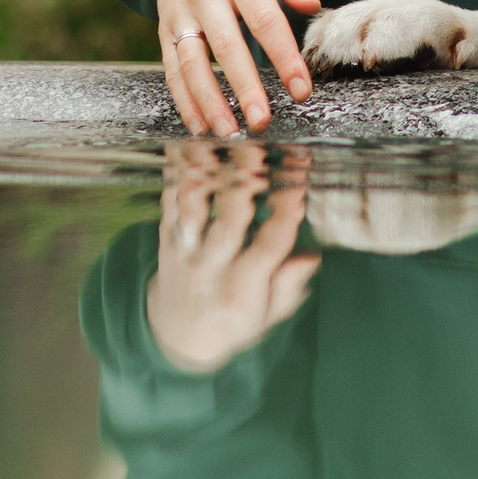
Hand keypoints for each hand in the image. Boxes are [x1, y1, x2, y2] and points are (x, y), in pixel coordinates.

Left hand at [145, 143, 318, 372]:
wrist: (176, 336)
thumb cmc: (232, 322)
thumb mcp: (267, 317)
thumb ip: (287, 287)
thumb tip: (311, 256)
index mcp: (240, 294)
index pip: (267, 250)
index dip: (285, 218)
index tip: (300, 189)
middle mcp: (210, 271)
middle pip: (228, 224)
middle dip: (246, 187)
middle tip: (261, 153)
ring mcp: (184, 252)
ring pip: (193, 208)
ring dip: (208, 172)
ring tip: (223, 142)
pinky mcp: (166, 237)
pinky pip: (169, 201)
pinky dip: (177, 173)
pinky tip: (189, 146)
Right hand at [147, 0, 320, 134]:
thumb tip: (312, 6)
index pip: (264, 20)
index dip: (284, 57)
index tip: (301, 90)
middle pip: (226, 46)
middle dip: (245, 87)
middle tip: (263, 121)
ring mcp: (180, 12)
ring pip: (191, 63)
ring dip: (209, 101)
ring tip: (229, 132)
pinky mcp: (164, 27)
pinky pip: (171, 67)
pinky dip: (183, 99)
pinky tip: (199, 125)